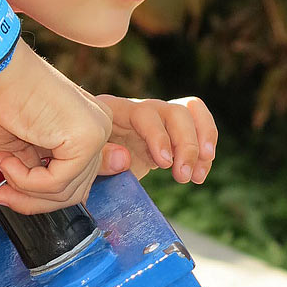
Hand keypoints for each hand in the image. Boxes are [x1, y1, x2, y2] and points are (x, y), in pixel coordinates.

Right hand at [0, 40, 111, 214]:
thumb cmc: (0, 98)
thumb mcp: (20, 147)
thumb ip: (38, 172)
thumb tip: (37, 200)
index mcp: (85, 128)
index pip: (73, 180)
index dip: (38, 195)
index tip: (6, 193)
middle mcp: (99, 129)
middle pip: (73, 191)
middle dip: (31, 199)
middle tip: (1, 193)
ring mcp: (97, 133)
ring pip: (65, 191)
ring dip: (25, 186)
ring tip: (3, 161)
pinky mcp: (87, 138)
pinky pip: (57, 182)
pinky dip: (26, 180)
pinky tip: (8, 158)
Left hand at [94, 95, 217, 184]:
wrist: (86, 164)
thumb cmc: (82, 161)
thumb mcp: (83, 161)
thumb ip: (99, 159)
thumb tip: (123, 157)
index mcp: (114, 112)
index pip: (145, 114)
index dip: (158, 137)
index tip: (164, 163)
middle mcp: (140, 110)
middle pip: (174, 112)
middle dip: (185, 145)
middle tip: (183, 176)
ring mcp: (157, 119)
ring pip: (191, 113)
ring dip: (201, 144)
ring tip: (197, 176)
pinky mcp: (170, 133)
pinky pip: (198, 127)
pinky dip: (205, 149)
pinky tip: (200, 173)